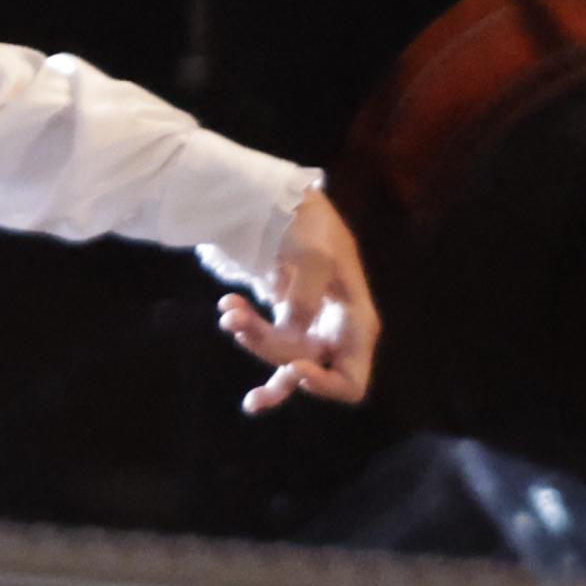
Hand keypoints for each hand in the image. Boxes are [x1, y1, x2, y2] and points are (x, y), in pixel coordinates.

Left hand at [222, 192, 380, 414]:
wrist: (283, 199)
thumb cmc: (310, 223)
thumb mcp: (315, 256)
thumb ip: (305, 302)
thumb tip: (290, 336)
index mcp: (355, 322)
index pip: (351, 381)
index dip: (325, 386)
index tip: (294, 368)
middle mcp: (335, 333)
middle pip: (307, 373)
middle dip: (273, 357)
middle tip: (243, 334)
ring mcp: (309, 328)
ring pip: (279, 360)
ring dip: (251, 338)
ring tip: (229, 312)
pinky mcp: (284, 321)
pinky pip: (264, 341)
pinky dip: (246, 328)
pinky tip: (230, 306)